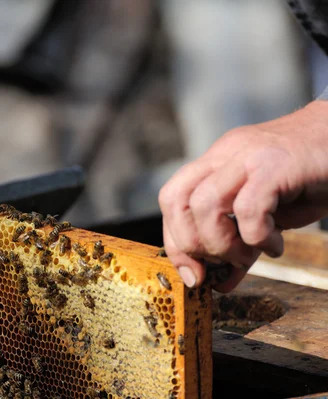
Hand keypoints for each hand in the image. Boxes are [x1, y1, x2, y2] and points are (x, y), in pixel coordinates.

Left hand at [159, 100, 327, 291]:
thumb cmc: (308, 180)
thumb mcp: (265, 215)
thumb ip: (238, 244)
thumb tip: (218, 283)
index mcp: (214, 162)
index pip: (171, 199)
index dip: (175, 241)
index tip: (192, 273)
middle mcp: (224, 154)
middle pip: (175, 199)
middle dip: (190, 244)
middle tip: (220, 263)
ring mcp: (247, 156)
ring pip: (204, 204)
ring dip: (221, 243)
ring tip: (249, 255)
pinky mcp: (276, 165)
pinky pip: (248, 208)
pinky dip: (256, 237)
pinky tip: (275, 246)